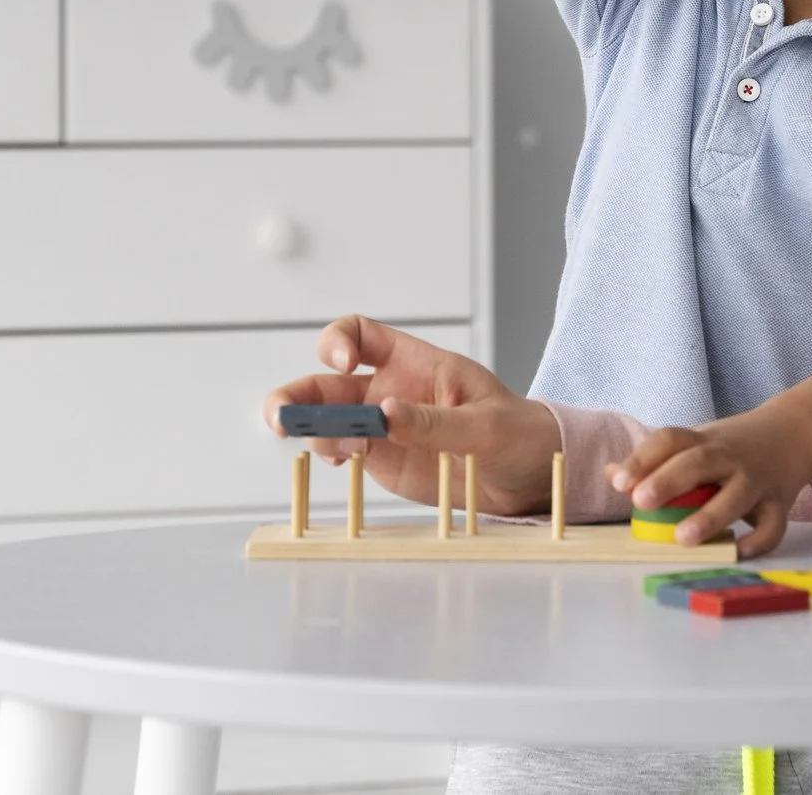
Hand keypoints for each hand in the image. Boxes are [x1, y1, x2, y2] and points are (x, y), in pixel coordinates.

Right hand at [263, 316, 561, 513]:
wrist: (529, 477)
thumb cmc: (516, 433)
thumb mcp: (486, 425)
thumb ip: (437, 422)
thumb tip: (387, 414)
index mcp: (414, 363)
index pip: (360, 335)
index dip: (339, 341)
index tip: (341, 363)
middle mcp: (388, 390)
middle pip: (325, 382)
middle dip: (297, 394)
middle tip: (282, 415)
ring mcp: (382, 428)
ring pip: (326, 420)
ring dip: (311, 428)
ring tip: (327, 448)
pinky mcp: (383, 461)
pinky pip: (342, 452)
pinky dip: (328, 454)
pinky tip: (338, 462)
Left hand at [609, 411, 809, 560]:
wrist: (792, 434)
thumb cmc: (729, 447)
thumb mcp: (694, 443)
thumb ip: (655, 460)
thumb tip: (612, 475)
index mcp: (703, 441)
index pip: (670, 440)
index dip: (643, 458)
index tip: (620, 482)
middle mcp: (729, 457)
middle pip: (699, 462)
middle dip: (669, 481)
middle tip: (641, 501)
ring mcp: (757, 480)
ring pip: (736, 495)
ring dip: (709, 516)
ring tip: (682, 537)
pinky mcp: (779, 503)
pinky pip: (772, 524)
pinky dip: (758, 539)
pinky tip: (737, 551)